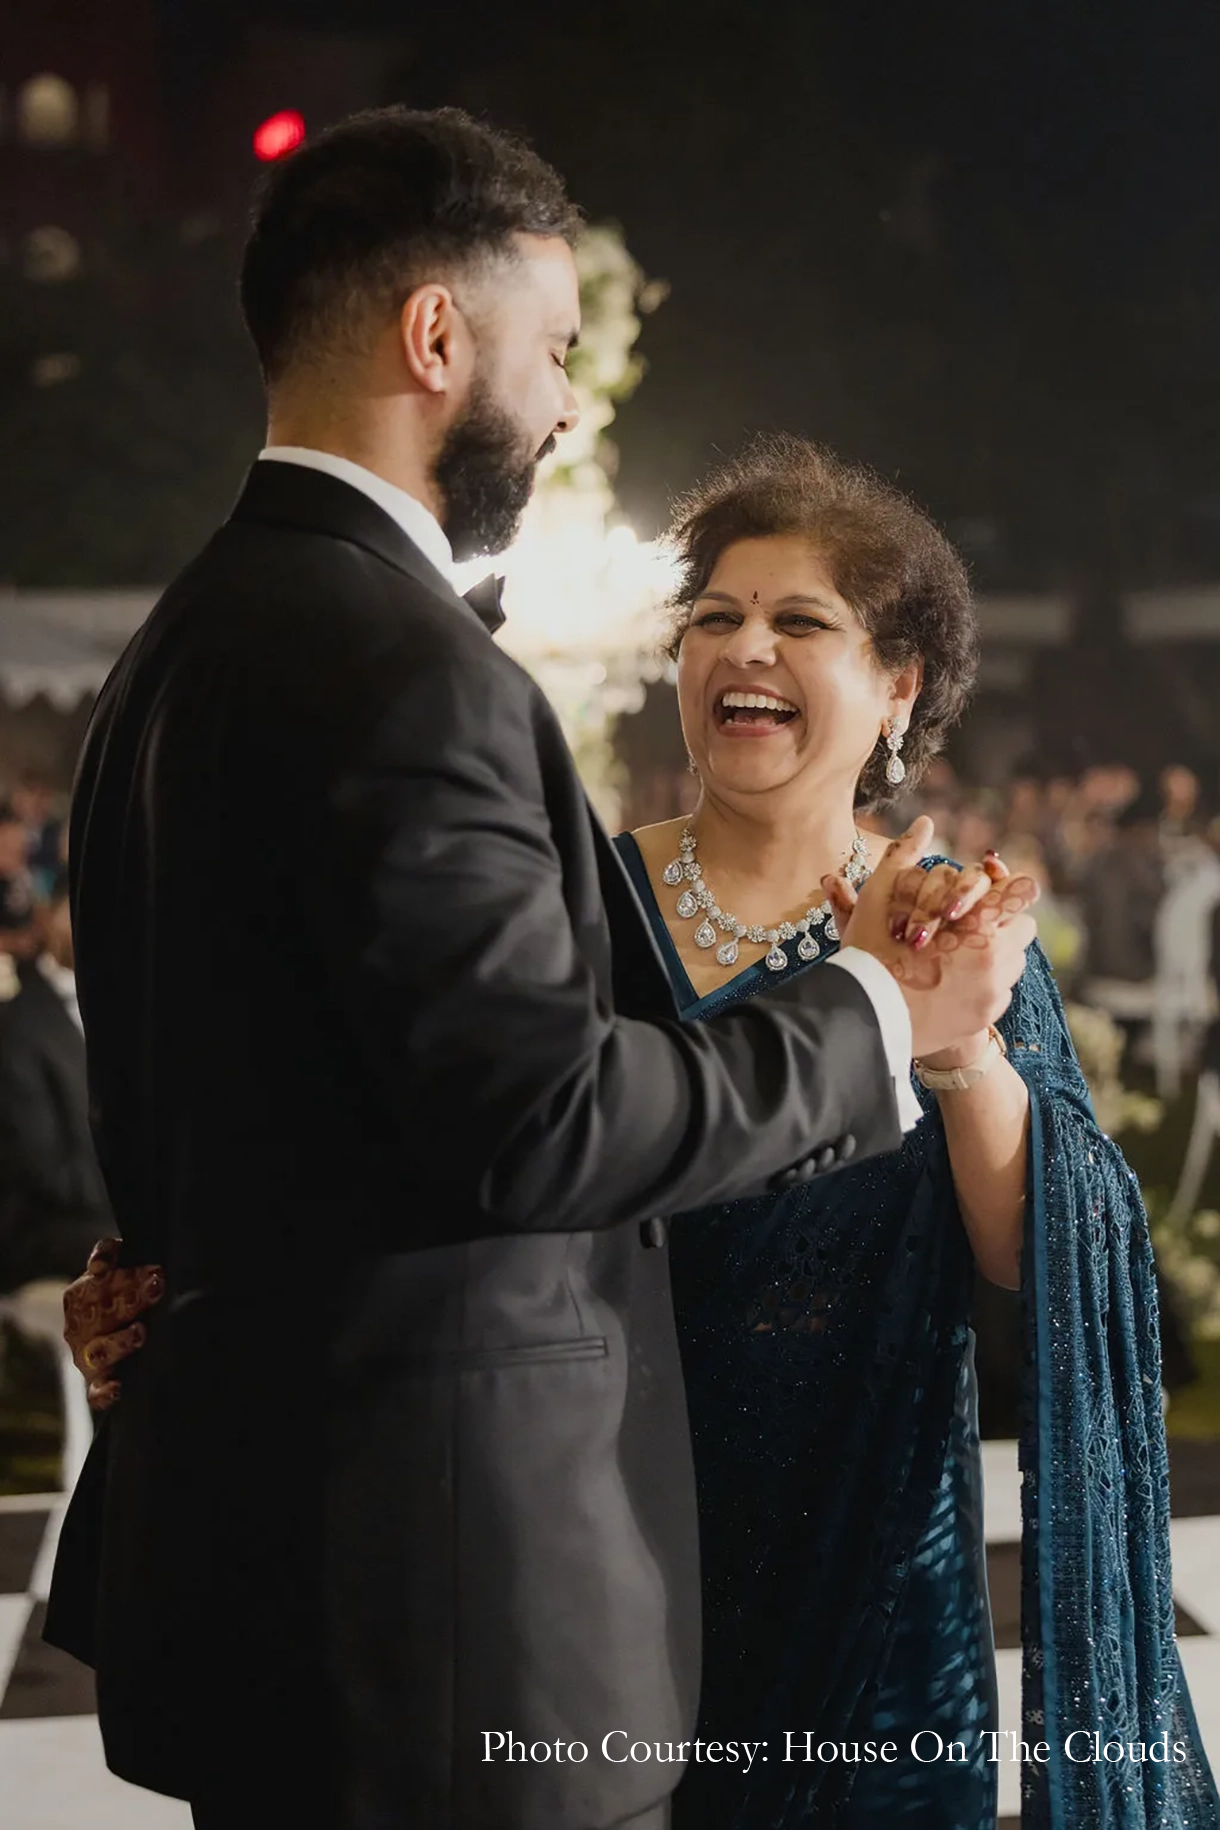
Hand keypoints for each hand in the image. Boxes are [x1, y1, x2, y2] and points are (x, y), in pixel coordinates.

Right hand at [63, 1238, 163, 1410]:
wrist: (112, 1328)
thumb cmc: (116, 1293)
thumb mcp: (114, 1267)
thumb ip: (108, 1254)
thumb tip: (105, 1256)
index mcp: (81, 1295)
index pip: (99, 1283)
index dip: (126, 1277)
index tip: (157, 1273)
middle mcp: (80, 1327)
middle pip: (104, 1313)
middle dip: (132, 1301)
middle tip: (157, 1289)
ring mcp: (87, 1356)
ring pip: (100, 1351)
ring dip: (119, 1342)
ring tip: (140, 1333)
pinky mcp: (96, 1382)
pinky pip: (96, 1392)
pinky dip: (104, 1391)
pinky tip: (117, 1387)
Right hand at [829, 842, 1038, 1059]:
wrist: (862, 1021)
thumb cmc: (869, 954)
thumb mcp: (880, 898)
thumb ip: (904, 855)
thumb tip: (924, 823)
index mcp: (978, 923)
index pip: (1022, 892)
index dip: (1006, 890)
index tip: (986, 896)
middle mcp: (996, 959)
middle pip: (1023, 927)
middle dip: (1000, 923)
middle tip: (965, 926)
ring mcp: (994, 992)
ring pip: (1014, 961)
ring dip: (994, 953)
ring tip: (956, 955)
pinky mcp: (985, 1017)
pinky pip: (1000, 991)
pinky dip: (983, 984)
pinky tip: (950, 982)